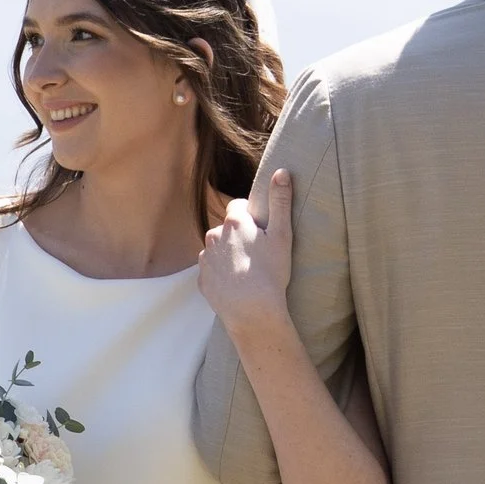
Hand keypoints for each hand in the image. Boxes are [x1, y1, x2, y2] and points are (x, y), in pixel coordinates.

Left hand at [198, 171, 295, 338]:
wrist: (253, 312)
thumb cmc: (270, 273)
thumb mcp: (281, 235)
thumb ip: (280, 201)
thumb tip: (281, 171)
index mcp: (233, 223)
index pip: (237, 207)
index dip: (250, 217)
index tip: (261, 231)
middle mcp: (213, 236)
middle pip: (226, 229)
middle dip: (238, 237)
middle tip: (257, 254)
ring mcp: (205, 259)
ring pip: (217, 250)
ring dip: (229, 255)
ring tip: (247, 272)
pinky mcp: (202, 280)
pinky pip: (212, 271)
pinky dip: (221, 275)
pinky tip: (236, 286)